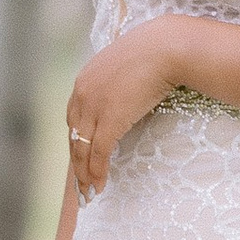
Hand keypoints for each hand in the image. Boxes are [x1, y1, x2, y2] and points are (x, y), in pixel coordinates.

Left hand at [65, 20, 182, 201]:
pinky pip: (99, 151)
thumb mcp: (125, 68)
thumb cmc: (154, 53)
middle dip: (76, 163)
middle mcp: (82, 94)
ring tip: (89, 192)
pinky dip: (97, 170)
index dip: (77, 142)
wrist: (165, 47)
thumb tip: (124, 99)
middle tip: (80, 184)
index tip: (81, 158)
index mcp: (84, 80)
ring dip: (85, 173)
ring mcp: (94, 107)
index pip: (73, 119)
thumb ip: (116, 84)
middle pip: (73, 136)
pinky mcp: (110, 119)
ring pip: (82, 148)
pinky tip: (99, 184)